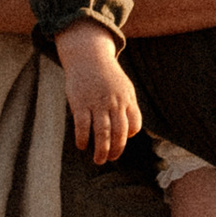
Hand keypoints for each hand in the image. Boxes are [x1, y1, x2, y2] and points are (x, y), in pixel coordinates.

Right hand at [57, 25, 141, 165]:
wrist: (89, 56)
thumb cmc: (107, 75)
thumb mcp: (125, 87)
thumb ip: (129, 107)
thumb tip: (131, 132)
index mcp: (127, 99)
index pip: (135, 124)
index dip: (129, 136)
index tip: (122, 141)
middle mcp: (114, 103)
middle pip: (119, 133)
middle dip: (116, 150)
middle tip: (110, 159)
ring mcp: (97, 103)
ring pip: (102, 133)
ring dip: (101, 150)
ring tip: (98, 160)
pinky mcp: (81, 103)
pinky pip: (83, 126)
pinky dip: (82, 139)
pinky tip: (81, 146)